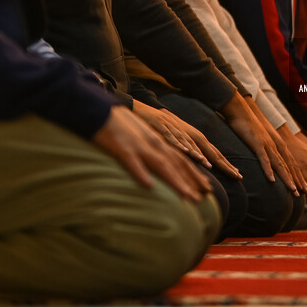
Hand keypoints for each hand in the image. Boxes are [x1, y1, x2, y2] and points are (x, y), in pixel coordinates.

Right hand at [92, 105, 211, 201]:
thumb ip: (150, 150)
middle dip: (193, 180)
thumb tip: (158, 169)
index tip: (207, 188)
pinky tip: (149, 186)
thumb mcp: (139, 136)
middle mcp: (152, 143)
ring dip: (176, 181)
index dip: (195, 173)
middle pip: (177, 163)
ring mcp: (138, 146)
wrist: (98, 109)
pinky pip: (133, 162)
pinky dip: (142, 174)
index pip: (180, 159)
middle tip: (206, 195)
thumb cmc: (117, 124)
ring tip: (188, 196)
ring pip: (161, 165)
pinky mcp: (122, 148)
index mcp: (157, 141)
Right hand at [133, 101, 241, 179]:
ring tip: (209, 165)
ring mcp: (177, 131)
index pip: (214, 154)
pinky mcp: (163, 127)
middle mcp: (190, 135)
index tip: (239, 176)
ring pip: (191, 144)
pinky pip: (171, 137)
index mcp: (195, 139)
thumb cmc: (165, 128)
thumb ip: (191, 153)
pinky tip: (184, 151)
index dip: (227, 165)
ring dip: (199, 154)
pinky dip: (179, 144)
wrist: (146, 111)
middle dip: (222, 163)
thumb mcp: (180, 141)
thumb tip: (203, 167)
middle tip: (235, 175)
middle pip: (209, 150)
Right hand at [219, 93, 297, 193]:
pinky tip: (272, 180)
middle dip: (297, 180)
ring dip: (287, 178)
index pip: (291, 163)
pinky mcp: (257, 143)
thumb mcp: (262, 138)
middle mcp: (276, 145)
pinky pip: (264, 159)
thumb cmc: (249, 125)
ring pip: (280, 164)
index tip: (305, 188)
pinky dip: (268, 170)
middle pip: (289, 166)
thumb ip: (267, 148)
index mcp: (278, 144)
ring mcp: (267, 144)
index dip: (298, 176)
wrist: (241, 110)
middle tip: (305, 194)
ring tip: (293, 191)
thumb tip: (269, 158)